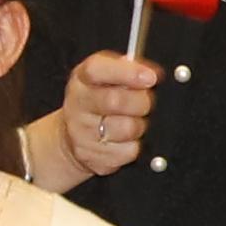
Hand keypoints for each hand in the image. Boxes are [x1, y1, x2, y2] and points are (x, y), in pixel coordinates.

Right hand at [50, 49, 166, 185]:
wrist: (72, 137)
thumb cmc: (97, 102)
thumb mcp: (106, 77)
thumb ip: (129, 69)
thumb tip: (153, 73)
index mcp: (81, 79)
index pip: (97, 70)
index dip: (127, 72)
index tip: (150, 77)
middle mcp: (78, 105)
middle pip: (115, 101)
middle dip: (141, 101)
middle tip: (146, 102)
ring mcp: (82, 132)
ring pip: (127, 128)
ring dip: (139, 125)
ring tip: (133, 121)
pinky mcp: (92, 156)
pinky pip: (128, 151)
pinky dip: (134, 146)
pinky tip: (125, 140)